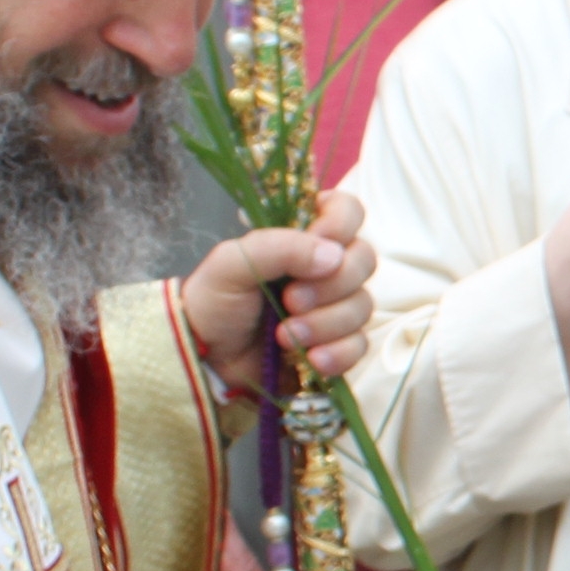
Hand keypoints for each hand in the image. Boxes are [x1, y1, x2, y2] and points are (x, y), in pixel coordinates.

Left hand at [188, 189, 375, 398]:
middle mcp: (325, 268)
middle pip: (364, 261)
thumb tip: (334, 256)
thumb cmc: (214, 301)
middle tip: (290, 300)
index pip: (347, 210)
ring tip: (285, 337)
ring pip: (363, 306)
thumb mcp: (232, 263)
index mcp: (302, 238)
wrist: (205, 358)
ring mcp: (335, 307)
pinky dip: (337, 354)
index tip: (320, 241)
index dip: (342, 223)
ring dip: (326, 324)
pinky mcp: (338, 345)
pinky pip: (360, 345)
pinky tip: (311, 360)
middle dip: (331, 285)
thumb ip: (280, 248)